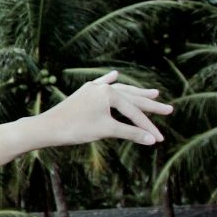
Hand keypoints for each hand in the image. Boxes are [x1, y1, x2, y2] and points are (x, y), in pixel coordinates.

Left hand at [35, 71, 172, 147]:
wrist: (47, 128)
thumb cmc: (76, 129)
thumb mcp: (107, 130)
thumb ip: (131, 133)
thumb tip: (152, 140)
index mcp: (109, 93)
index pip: (134, 112)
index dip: (147, 127)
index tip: (159, 139)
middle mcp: (102, 87)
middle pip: (131, 98)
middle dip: (150, 106)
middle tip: (169, 110)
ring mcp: (91, 88)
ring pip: (119, 91)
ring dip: (136, 93)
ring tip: (153, 93)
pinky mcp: (83, 93)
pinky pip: (99, 85)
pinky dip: (109, 81)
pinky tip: (115, 75)